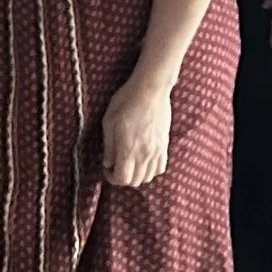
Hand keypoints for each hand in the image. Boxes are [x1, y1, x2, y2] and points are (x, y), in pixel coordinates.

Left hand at [100, 71, 173, 187]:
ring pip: (148, 177)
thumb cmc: (125, 102)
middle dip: (123, 177)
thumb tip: (107, 163)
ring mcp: (157, 150)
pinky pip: (160, 168)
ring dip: (137, 175)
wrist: (150, 90)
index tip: (106, 168)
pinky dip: (151, 170)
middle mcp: (145, 154)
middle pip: (136, 181)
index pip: (123, 178)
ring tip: (128, 162)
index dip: (112, 178)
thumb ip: (108, 146)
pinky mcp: (165, 145)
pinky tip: (142, 160)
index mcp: (128, 149)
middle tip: (115, 165)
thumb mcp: (108, 122)